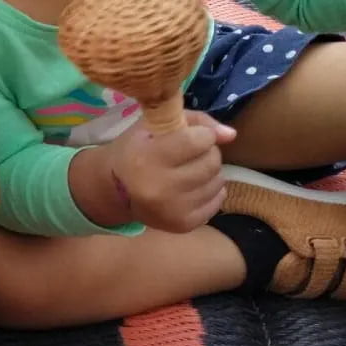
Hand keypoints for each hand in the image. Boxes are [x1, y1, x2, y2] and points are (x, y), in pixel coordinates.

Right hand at [106, 111, 236, 233]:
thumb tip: (231, 134)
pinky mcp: (183, 225)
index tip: (193, 135)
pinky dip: (211, 190)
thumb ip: (195, 120)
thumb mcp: (154, 125)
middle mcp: (160, 187)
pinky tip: (193, 186)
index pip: (197, 140)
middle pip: (211, 162)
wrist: (114, 191)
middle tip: (191, 154)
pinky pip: (218, 201)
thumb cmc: (136, 150)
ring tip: (191, 170)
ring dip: (210, 172)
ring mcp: (173, 209)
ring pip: (218, 182)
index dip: (202, 134)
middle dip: (208, 152)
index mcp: (147, 157)